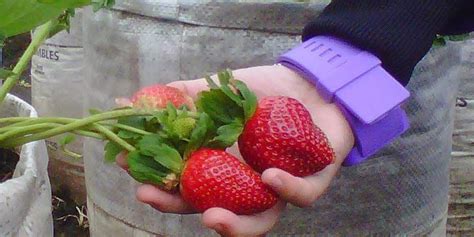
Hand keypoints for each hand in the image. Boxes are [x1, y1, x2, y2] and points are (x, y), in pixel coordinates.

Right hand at [117, 65, 354, 235]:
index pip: (185, 183)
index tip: (127, 167)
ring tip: (212, 217)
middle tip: (150, 196)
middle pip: (212, 208)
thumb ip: (183, 97)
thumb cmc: (263, 91)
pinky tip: (268, 175)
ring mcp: (279, 189)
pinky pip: (301, 195)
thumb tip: (132, 99)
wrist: (311, 82)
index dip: (156, 179)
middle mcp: (248, 185)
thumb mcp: (219, 90)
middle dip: (179, 206)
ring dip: (235, 225)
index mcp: (224, 167)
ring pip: (259, 221)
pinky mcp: (313, 182)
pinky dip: (286, 189)